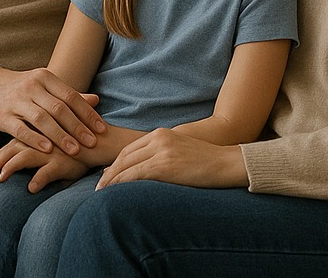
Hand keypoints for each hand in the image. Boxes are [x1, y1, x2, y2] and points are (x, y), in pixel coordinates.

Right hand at [0, 66, 104, 155]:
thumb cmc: (22, 90)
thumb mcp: (44, 87)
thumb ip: (69, 96)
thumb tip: (96, 100)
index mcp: (44, 77)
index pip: (70, 96)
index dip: (87, 114)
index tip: (102, 130)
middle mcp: (31, 86)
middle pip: (58, 108)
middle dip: (77, 127)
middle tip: (92, 143)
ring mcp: (15, 101)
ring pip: (41, 119)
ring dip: (60, 135)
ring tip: (75, 150)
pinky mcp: (2, 116)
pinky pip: (20, 129)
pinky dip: (35, 139)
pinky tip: (48, 149)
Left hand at [0, 140, 91, 192]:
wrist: (96, 142)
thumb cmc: (68, 149)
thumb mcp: (46, 154)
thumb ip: (32, 161)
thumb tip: (22, 182)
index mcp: (28, 140)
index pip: (2, 152)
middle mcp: (34, 144)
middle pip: (6, 154)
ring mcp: (47, 151)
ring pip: (21, 159)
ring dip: (7, 170)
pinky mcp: (61, 160)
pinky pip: (47, 171)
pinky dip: (38, 179)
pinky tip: (31, 189)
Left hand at [97, 128, 247, 189]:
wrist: (228, 163)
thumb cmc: (208, 163)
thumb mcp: (180, 152)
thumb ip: (162, 156)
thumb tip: (144, 171)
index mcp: (161, 134)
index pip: (130, 149)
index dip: (116, 163)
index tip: (107, 176)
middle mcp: (158, 138)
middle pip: (125, 156)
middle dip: (110, 172)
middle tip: (98, 187)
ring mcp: (161, 150)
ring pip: (126, 165)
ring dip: (111, 180)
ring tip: (101, 193)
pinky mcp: (165, 165)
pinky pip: (135, 174)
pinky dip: (121, 183)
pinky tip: (113, 192)